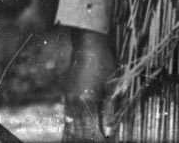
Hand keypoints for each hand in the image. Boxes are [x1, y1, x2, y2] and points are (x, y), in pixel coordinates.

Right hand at [61, 28, 116, 142]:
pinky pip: (67, 112)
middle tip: (94, 140)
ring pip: (70, 121)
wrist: (88, 44)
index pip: (89, 128)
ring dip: (76, 131)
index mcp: (87, 101)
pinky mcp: (66, 92)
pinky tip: (74, 127)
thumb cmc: (105, 62)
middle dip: (84, 136)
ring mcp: (68, 97)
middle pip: (77, 128)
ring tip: (81, 138)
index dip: (95, 136)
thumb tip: (109, 130)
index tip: (103, 140)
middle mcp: (74, 102)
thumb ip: (109, 109)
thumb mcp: (112, 85)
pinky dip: (71, 122)